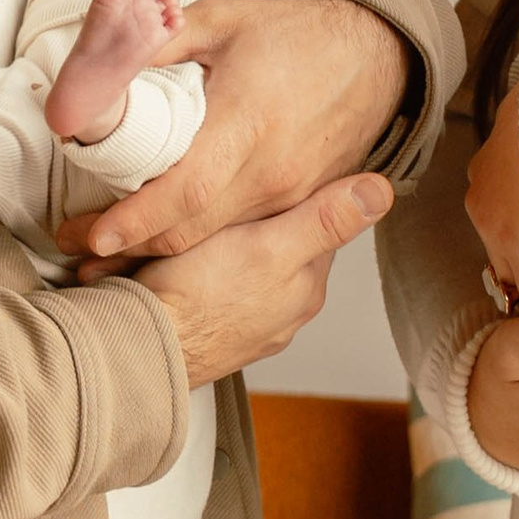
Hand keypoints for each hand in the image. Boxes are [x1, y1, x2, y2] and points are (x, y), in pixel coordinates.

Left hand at [59, 0, 409, 261]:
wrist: (375, 56)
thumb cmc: (296, 37)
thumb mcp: (220, 21)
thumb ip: (156, 42)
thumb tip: (97, 64)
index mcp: (247, 122)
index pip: (184, 189)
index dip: (134, 220)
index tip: (93, 235)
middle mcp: (270, 170)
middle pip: (190, 229)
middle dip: (130, 246)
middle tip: (81, 243)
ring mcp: (287, 194)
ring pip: (211, 239)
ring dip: (159, 247)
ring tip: (110, 245)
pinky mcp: (296, 204)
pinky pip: (238, 233)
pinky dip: (198, 239)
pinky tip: (166, 233)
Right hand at [143, 174, 393, 385]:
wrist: (137, 350)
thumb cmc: (197, 298)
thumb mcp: (267, 245)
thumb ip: (323, 220)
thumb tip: (381, 193)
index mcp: (306, 285)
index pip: (321, 223)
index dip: (300, 192)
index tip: (277, 168)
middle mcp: (287, 312)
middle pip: (286, 246)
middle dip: (266, 222)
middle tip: (231, 194)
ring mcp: (251, 329)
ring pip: (252, 270)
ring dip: (235, 249)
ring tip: (204, 229)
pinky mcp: (216, 337)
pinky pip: (222, 294)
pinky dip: (211, 277)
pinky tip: (189, 267)